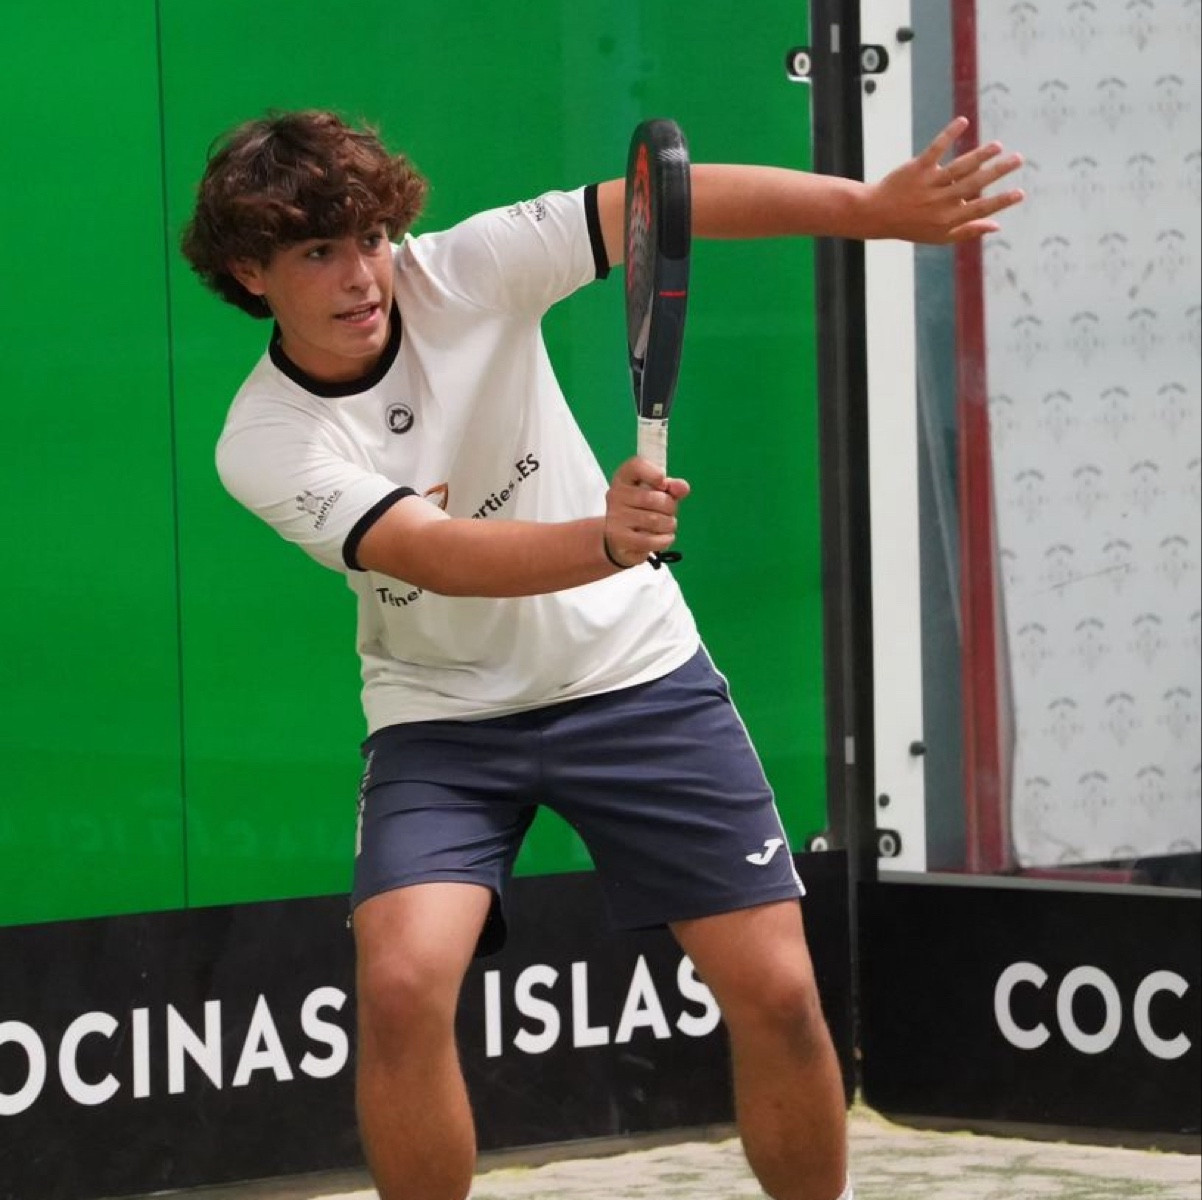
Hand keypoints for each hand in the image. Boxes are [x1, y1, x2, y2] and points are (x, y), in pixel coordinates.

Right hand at [603, 457, 689, 567]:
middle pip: (653, 498)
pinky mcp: (620, 538)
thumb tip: (682, 487)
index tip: (663, 484)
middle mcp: (615, 495)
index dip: (654, 473)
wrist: (620, 538)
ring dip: (669, 525)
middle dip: (670, 507)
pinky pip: (650, 540)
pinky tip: (664, 538)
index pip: (636, 465)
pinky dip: (664, 540)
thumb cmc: (642, 510)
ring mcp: (615, 517)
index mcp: (624, 477)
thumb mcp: (658, 494)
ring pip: (654, 520)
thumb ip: (672, 488)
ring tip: (666, 525)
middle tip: (669, 512)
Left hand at [867, 116, 1024, 244]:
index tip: (1020, 193)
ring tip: (998, 146)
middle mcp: (940, 202)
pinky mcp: (917, 168)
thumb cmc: (912, 226)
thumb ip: (968, 230)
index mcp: (947, 219)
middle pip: (974, 185)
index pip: (979, 209)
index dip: (1000, 202)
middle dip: (997, 172)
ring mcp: (928, 184)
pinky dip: (949, 135)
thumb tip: (997, 226)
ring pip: (958, 168)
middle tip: (1018, 159)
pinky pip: (935, 149)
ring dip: (980, 155)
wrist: (876, 214)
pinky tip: (963, 121)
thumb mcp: (939, 236)